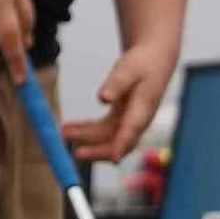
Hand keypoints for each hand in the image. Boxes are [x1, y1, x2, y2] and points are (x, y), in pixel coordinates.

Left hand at [64, 41, 176, 164]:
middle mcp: (139, 120)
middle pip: (120, 142)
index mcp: (143, 108)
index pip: (133, 130)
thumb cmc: (141, 63)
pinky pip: (104, 131)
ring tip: (64, 133)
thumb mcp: (128, 68)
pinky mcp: (123, 119)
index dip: (124, 145)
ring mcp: (130, 121)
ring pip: (108, 137)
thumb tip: (103, 99)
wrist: (154, 60)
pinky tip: (71, 128)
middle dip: (98, 150)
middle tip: (76, 153)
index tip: (114, 158)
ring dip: (87, 138)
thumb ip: (116, 84)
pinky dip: (88, 131)